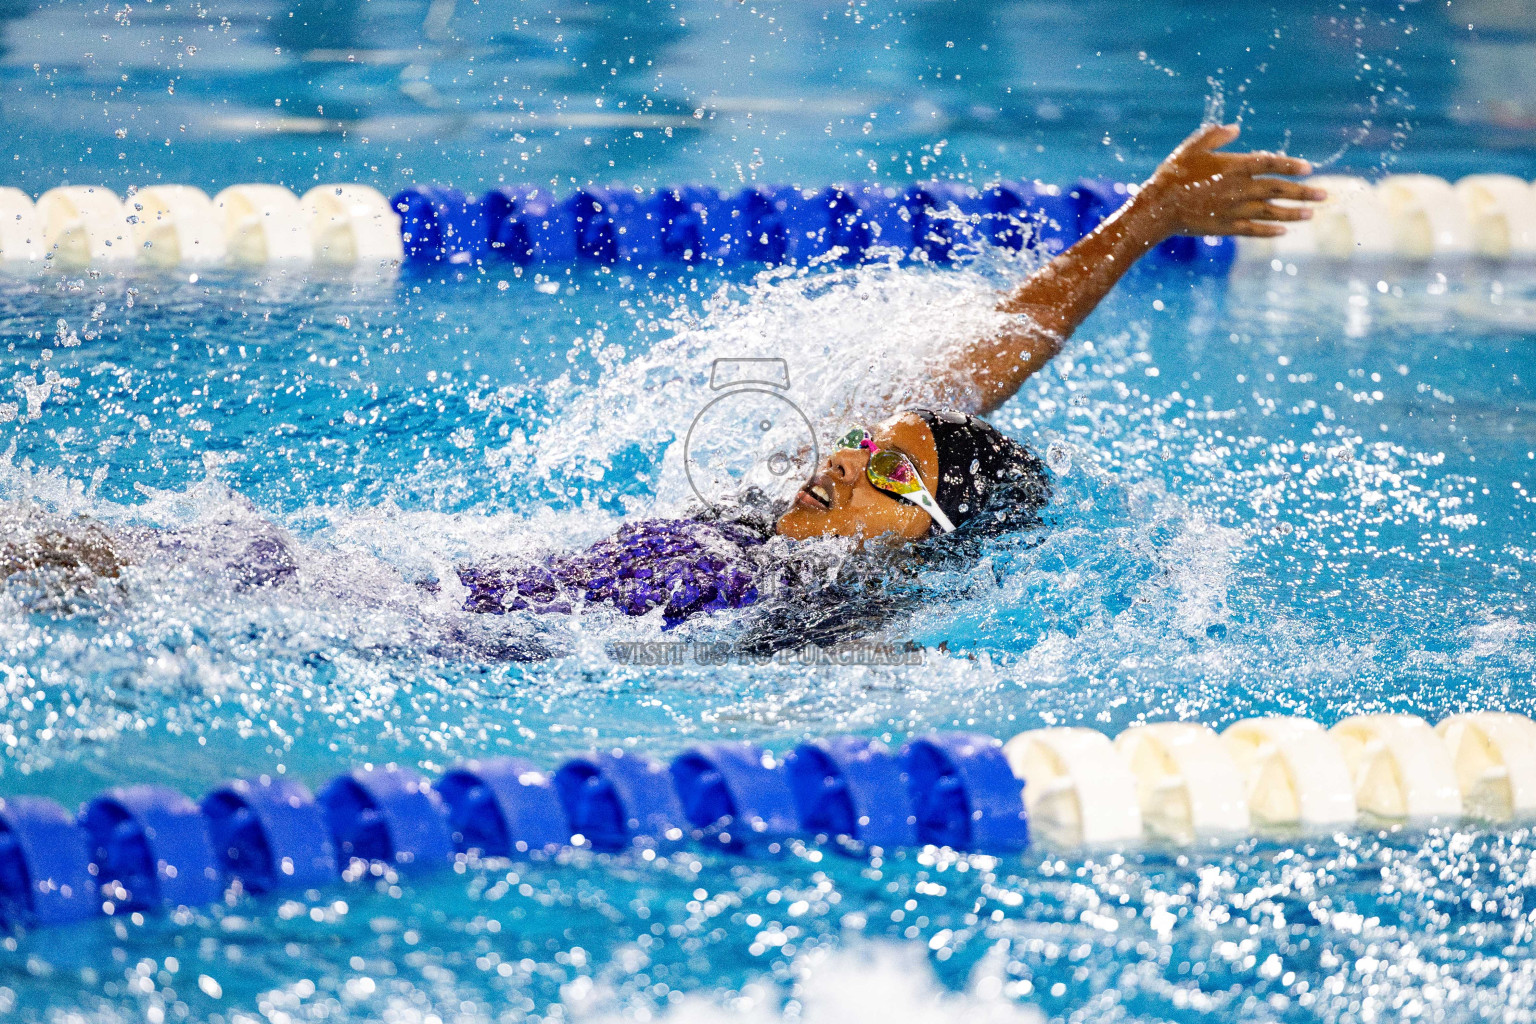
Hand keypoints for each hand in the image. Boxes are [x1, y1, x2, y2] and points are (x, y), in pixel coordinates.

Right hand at [1137, 123, 1324, 237]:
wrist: (1158, 208)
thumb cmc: (1174, 174)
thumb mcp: (1192, 147)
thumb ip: (1215, 135)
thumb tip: (1236, 128)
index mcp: (1234, 167)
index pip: (1270, 164)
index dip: (1290, 165)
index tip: (1309, 168)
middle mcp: (1240, 189)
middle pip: (1279, 190)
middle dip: (1304, 192)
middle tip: (1325, 194)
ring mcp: (1234, 210)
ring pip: (1271, 212)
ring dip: (1294, 213)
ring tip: (1312, 214)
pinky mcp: (1226, 227)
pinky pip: (1254, 229)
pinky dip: (1270, 230)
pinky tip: (1284, 231)